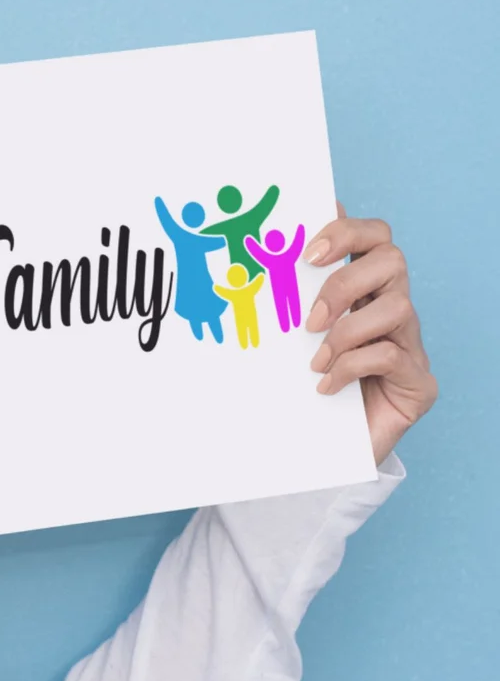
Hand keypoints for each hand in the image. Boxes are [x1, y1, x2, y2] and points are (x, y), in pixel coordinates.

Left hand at [303, 203, 436, 464]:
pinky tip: (326, 385)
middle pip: (392, 259)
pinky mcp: (418, 383)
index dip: (346, 231)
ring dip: (347, 331)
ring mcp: (410, 346)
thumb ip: (287, 302)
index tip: (306, 252)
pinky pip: (392, 356)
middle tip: (309, 318)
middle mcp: (392, 311)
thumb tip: (263, 256)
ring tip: (316, 361)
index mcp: (364, 292)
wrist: (322, 449)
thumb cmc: (302, 388)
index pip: (373, 237)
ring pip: (397, 306)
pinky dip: (352, 366)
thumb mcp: (288, 341)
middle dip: (344, 281)